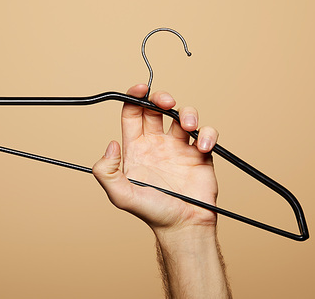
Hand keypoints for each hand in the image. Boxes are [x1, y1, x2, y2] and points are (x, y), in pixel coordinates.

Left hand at [92, 84, 218, 232]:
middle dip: (161, 98)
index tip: (141, 89)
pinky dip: (207, 133)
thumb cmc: (153, 212)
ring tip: (188, 127)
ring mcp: (179, 148)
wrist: (184, 226)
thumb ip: (107, 172)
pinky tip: (203, 146)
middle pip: (157, 109)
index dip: (135, 97)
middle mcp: (157, 144)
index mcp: (137, 148)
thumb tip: (111, 145)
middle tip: (166, 102)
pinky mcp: (200, 154)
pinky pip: (206, 133)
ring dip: (188, 113)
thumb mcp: (121, 195)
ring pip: (184, 116)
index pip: (133, 114)